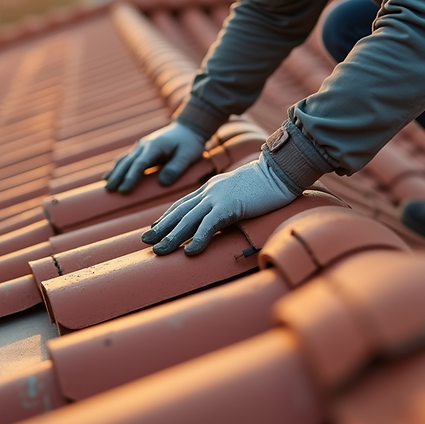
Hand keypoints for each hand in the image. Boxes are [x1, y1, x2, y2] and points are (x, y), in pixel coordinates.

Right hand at [104, 122, 205, 193]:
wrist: (188, 129)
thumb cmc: (189, 144)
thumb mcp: (188, 155)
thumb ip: (176, 168)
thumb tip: (163, 183)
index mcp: (155, 146)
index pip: (140, 164)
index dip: (131, 178)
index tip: (124, 191)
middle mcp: (144, 145)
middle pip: (128, 162)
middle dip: (118, 177)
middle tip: (109, 190)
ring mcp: (141, 147)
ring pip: (124, 160)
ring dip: (115, 173)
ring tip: (107, 186)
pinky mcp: (141, 150)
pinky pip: (126, 159)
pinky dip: (117, 168)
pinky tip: (109, 176)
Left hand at [142, 156, 297, 255]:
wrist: (278, 171)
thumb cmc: (264, 183)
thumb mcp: (238, 191)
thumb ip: (226, 201)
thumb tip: (222, 214)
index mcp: (210, 188)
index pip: (182, 203)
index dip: (167, 217)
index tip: (155, 228)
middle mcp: (209, 192)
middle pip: (179, 212)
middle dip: (162, 228)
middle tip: (146, 242)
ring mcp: (217, 198)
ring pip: (188, 220)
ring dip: (172, 237)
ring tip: (160, 251)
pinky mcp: (229, 206)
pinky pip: (209, 225)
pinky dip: (198, 239)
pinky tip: (189, 252)